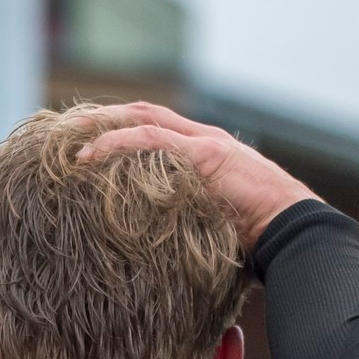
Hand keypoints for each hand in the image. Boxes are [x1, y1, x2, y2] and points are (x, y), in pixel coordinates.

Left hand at [76, 102, 320, 247]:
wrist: (294, 232)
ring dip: (102, 126)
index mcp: (206, 152)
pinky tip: (89, 156)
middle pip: (144, 112)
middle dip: (103, 118)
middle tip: (64, 130)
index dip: (119, 128)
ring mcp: (206, 143)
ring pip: (143, 117)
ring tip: (68, 142)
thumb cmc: (259, 239)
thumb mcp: (214, 222)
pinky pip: (151, 139)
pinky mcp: (206, 155)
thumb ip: (188, 218)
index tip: (86, 142)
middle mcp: (204, 139)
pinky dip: (116, 144)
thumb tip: (159, 246)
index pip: (155, 127)